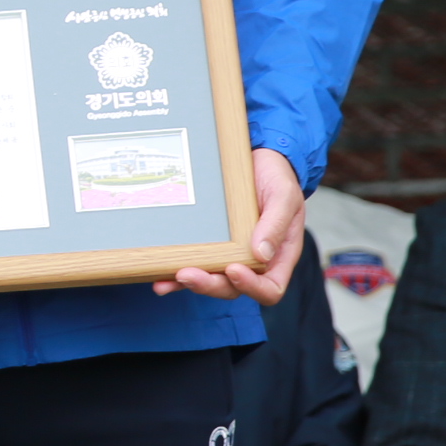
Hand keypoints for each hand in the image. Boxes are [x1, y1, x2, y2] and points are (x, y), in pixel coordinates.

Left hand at [158, 149, 304, 302]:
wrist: (258, 157)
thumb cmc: (277, 178)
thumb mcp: (283, 196)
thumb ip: (276, 224)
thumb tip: (262, 254)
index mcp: (278, 256)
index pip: (269, 288)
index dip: (252, 287)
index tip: (233, 269)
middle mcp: (253, 261)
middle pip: (233, 288)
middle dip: (210, 285)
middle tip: (188, 274)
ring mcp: (230, 254)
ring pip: (212, 280)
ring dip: (190, 283)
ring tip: (171, 276)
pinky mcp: (211, 243)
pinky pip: (196, 263)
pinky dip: (177, 273)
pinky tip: (161, 276)